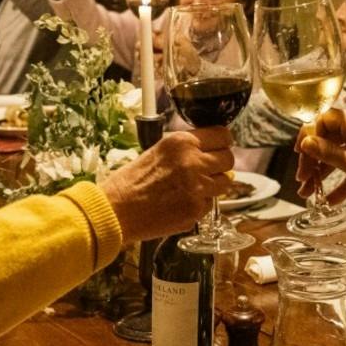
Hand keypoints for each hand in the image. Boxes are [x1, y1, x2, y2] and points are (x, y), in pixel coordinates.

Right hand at [100, 128, 234, 242]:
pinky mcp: (196, 210)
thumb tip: (211, 155)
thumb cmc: (130, 181)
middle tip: (209, 170)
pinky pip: (210, 204)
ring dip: (214, 185)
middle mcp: (193, 162)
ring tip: (194, 188)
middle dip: (221, 164)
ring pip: (225, 183)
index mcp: (182, 142)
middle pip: (228, 159)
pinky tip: (181, 203)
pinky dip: (200, 204)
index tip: (219, 147)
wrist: (117, 210)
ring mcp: (197, 188)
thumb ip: (186, 151)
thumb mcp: (157, 151)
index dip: (222, 143)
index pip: (222, 135)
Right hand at [295, 108, 345, 209]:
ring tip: (307, 193)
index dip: (309, 135)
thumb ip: (328, 153)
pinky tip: (327, 200)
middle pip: (327, 139)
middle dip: (312, 160)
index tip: (300, 155)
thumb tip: (305, 142)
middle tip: (302, 179)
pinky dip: (339, 181)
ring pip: (336, 155)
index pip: (324, 120)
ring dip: (321, 173)